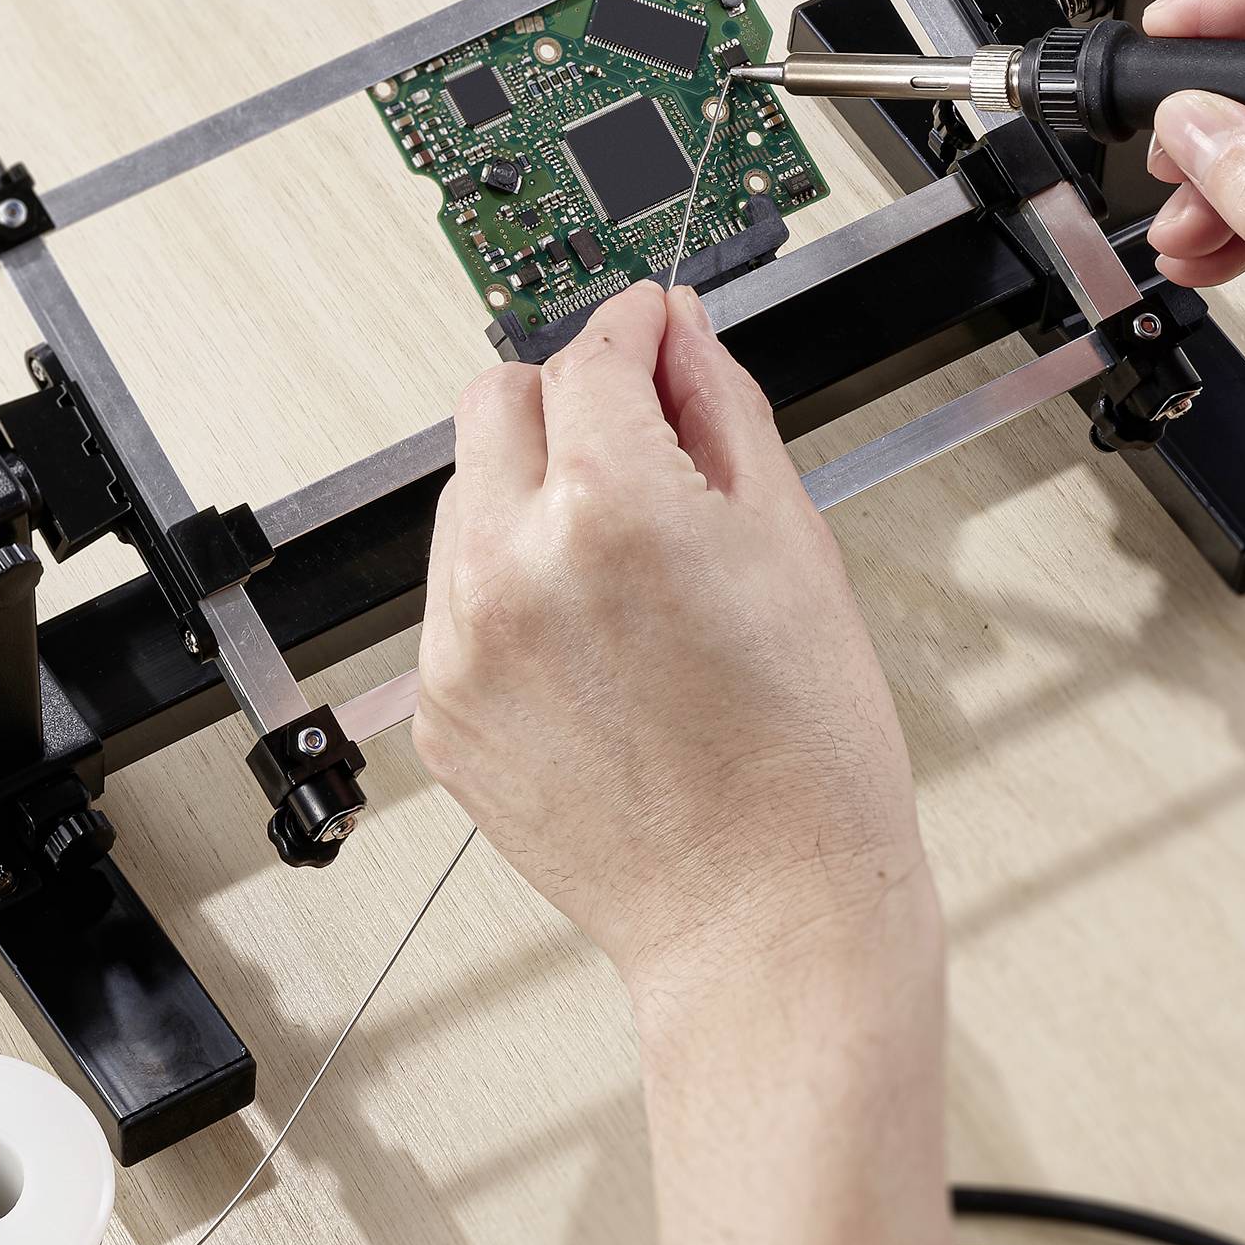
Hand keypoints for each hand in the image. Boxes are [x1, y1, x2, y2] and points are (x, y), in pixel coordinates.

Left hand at [414, 282, 933, 988]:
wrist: (764, 914)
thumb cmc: (804, 758)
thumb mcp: (792, 544)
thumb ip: (721, 410)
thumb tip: (680, 337)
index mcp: (609, 508)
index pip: (592, 356)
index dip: (634, 330)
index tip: (650, 330)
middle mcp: (510, 567)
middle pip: (496, 404)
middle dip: (568, 403)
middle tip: (641, 445)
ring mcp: (459, 646)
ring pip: (464, 498)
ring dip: (530, 495)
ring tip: (628, 572)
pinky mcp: (440, 712)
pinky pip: (454, 600)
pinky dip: (510, 591)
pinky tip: (594, 644)